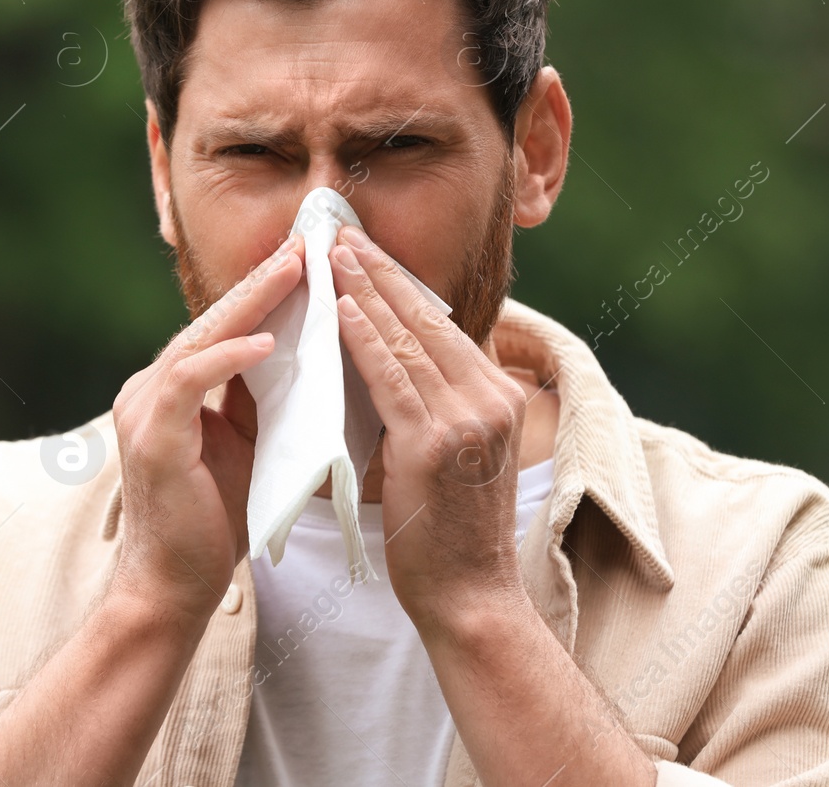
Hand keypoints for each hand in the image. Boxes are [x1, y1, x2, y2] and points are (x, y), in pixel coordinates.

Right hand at [109, 233, 305, 622]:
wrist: (173, 589)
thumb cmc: (214, 523)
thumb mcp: (248, 446)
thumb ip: (263, 400)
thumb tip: (311, 358)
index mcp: (172, 389)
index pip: (223, 326)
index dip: (265, 291)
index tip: (309, 258)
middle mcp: (150, 389)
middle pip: (212, 320)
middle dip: (262, 281)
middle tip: (307, 243)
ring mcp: (144, 410)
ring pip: (200, 338)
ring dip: (251, 303)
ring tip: (295, 272)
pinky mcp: (151, 438)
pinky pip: (189, 382)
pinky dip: (227, 358)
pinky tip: (266, 341)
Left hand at [328, 225, 529, 634]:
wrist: (470, 597)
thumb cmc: (450, 533)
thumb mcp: (452, 456)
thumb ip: (428, 408)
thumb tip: (380, 364)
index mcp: (496, 396)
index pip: (441, 325)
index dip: (400, 284)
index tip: (366, 250)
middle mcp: (489, 398)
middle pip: (427, 318)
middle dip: (381, 271)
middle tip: (341, 232)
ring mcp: (467, 419)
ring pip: (408, 339)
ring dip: (366, 290)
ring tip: (333, 254)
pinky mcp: (436, 443)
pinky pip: (392, 378)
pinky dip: (365, 338)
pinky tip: (341, 308)